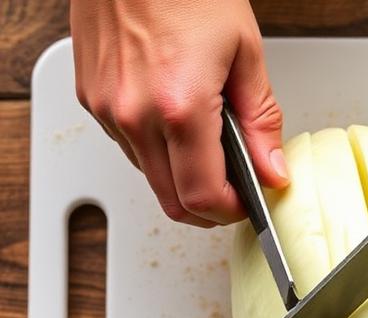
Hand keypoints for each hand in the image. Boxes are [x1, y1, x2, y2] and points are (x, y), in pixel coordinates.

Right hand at [70, 0, 288, 226]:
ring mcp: (107, 109)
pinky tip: (178, 123)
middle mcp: (134, 115)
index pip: (203, 197)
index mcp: (179, 106)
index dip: (231, 212)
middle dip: (208, 208)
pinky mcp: (92, 99)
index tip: (249, 204)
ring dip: (182, 179)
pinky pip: (129, 148)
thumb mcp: (245, 52)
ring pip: (150, 178)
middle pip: (172, 202)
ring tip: (209, 146)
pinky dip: (158, 152)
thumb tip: (271, 170)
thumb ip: (261, 121)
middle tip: (234, 191)